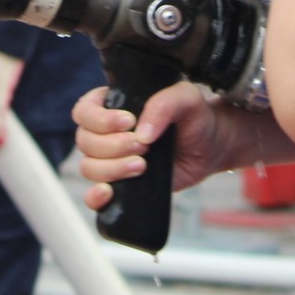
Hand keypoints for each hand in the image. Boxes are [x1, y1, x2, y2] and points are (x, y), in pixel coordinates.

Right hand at [73, 82, 220, 209]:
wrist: (210, 147)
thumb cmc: (195, 117)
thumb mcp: (185, 98)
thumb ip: (163, 104)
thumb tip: (142, 134)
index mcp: (113, 106)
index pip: (84, 112)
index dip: (100, 120)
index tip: (129, 122)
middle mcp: (106, 133)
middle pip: (85, 142)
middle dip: (113, 146)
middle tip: (144, 146)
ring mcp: (111, 160)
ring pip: (88, 167)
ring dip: (112, 168)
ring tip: (142, 166)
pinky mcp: (121, 184)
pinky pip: (93, 196)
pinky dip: (94, 197)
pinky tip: (109, 192)